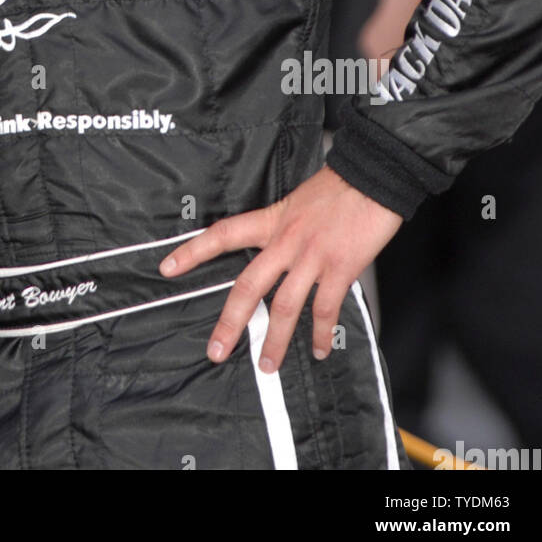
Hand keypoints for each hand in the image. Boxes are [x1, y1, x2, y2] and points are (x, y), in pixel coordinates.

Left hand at [159, 166, 401, 371]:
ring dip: (275, 340)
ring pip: (284, 306)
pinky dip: (322, 334)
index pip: (222, 235)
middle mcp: (286, 241)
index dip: (192, 251)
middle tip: (216, 350)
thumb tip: (274, 250)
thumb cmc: (338, 186)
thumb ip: (282, 226)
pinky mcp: (340, 269)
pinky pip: (325, 309)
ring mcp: (312, 257)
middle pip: (248, 286)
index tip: (168, 268)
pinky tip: (320, 349)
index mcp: (272, 220)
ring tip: (267, 364)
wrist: (373, 176)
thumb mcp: (297, 200)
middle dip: (231, 322)